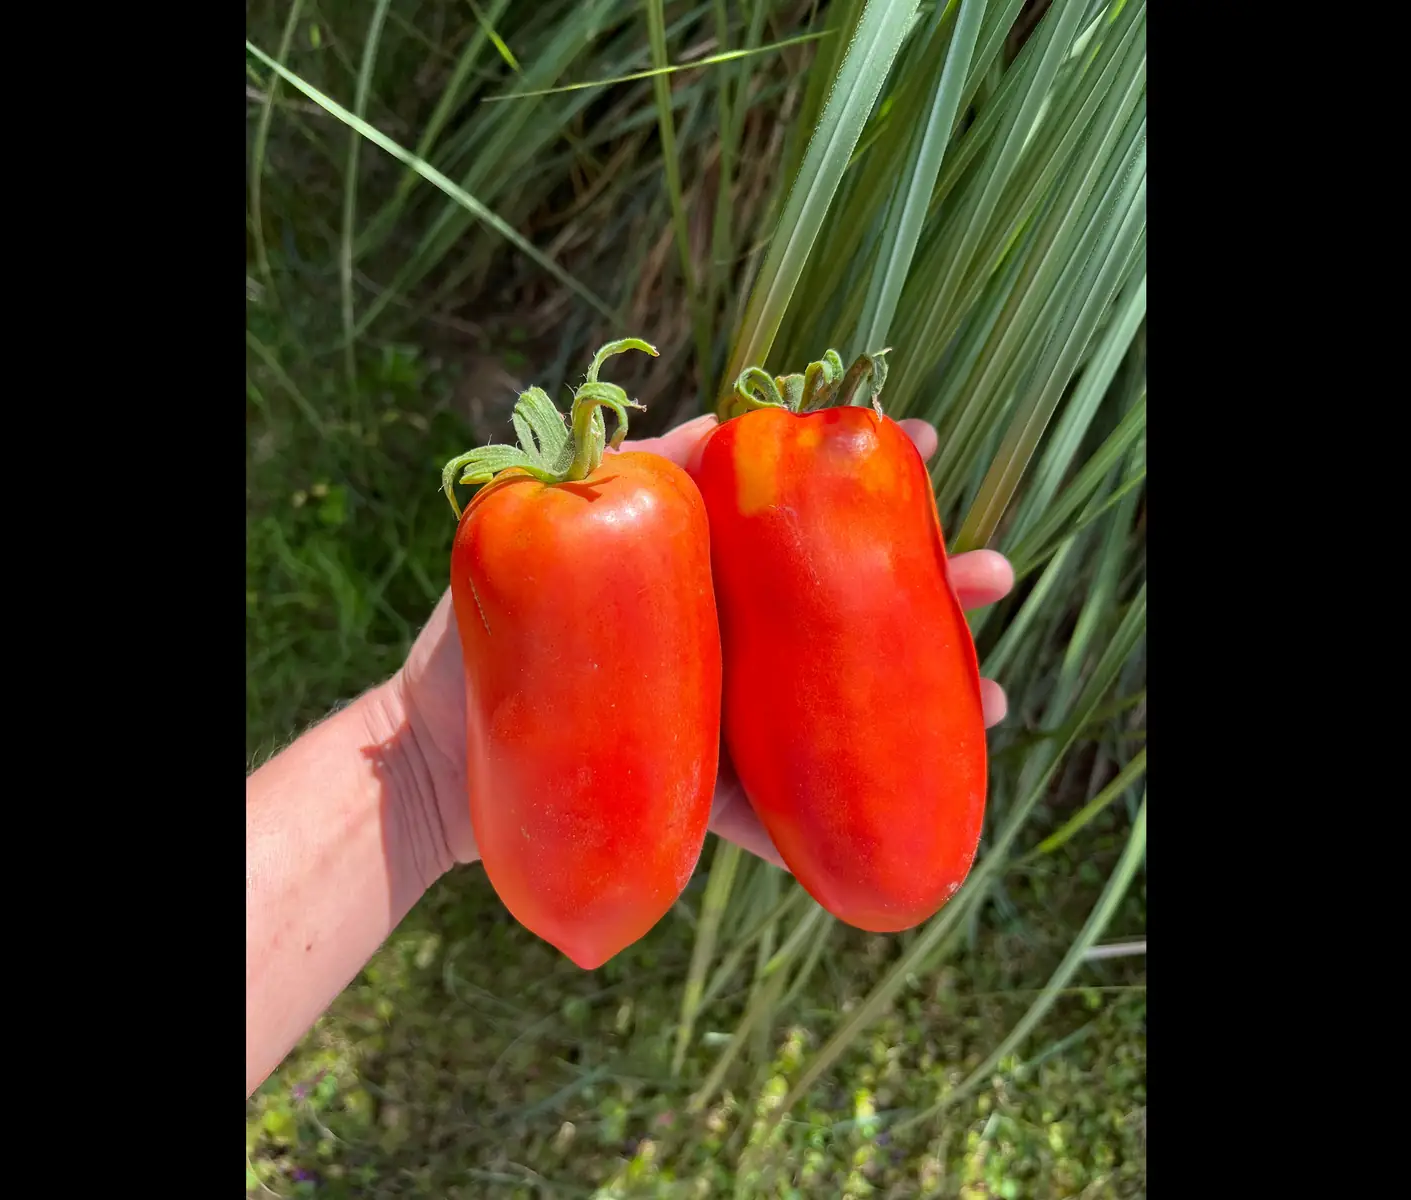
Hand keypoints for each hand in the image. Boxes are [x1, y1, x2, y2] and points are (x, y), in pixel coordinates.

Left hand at [387, 415, 1013, 875]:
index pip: (795, 526)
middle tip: (992, 578)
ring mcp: (718, 728)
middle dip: (930, 593)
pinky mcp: (701, 804)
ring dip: (920, 703)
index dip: (867, 482)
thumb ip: (620, 478)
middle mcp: (721, 652)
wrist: (418, 764)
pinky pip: (776, 815)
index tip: (928, 443)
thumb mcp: (534, 535)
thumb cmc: (467, 641)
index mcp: (696, 584)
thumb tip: (715, 420)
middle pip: (841, 619)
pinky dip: (829, 821)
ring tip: (992, 696)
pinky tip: (903, 808)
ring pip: (834, 713)